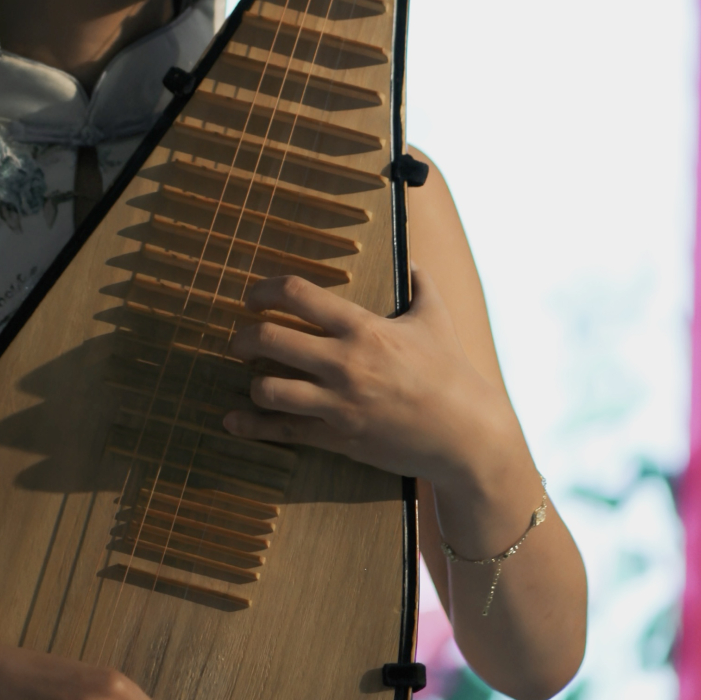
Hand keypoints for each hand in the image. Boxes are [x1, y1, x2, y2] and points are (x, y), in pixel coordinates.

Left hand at [225, 267, 511, 488]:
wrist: (467, 432)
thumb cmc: (452, 372)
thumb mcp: (437, 320)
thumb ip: (422, 286)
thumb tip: (416, 262)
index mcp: (363, 328)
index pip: (298, 295)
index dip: (265, 290)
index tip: (253, 297)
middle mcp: (345, 362)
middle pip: (271, 339)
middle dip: (245, 338)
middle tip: (241, 341)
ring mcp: (339, 402)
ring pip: (270, 389)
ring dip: (253, 383)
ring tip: (254, 379)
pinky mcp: (339, 437)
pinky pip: (285, 431)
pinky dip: (254, 427)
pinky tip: (233, 422)